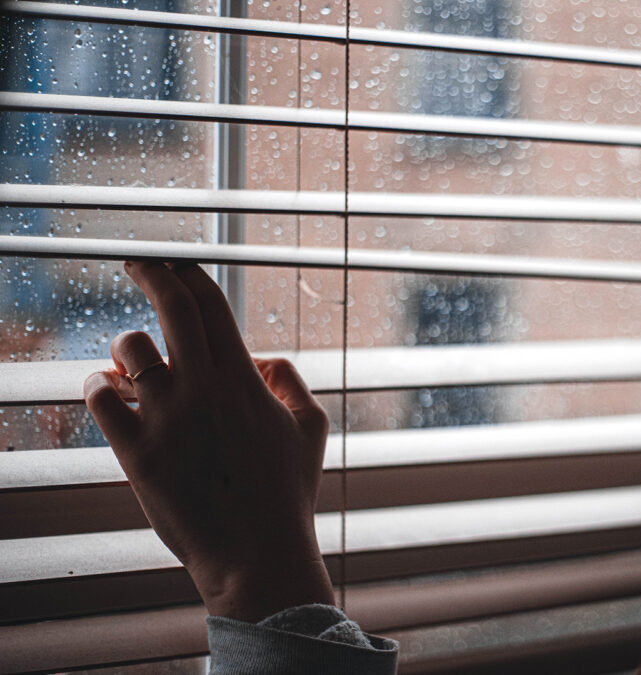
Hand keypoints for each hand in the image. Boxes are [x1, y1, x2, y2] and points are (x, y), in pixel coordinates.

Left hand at [83, 261, 334, 621]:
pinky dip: (99, 387)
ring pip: (129, 349)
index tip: (173, 263)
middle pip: (171, 306)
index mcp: (245, 379)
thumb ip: (290, 381)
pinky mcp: (136, 451)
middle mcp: (205, 388)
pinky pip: (100, 397)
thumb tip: (262, 358)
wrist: (257, 553)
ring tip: (128, 363)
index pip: (211, 303)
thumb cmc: (287, 494)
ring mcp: (168, 418)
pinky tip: (108, 393)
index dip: (188, 272)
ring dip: (126, 347)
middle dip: (150, 273)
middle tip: (138, 264)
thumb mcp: (311, 428)